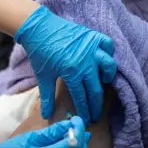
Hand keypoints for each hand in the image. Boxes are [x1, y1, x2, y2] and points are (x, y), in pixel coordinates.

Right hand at [0, 116, 90, 147]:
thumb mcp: (28, 138)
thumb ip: (50, 133)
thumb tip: (67, 124)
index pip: (74, 143)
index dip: (79, 129)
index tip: (76, 118)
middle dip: (82, 135)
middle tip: (75, 122)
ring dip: (78, 141)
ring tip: (70, 128)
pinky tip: (64, 138)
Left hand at [15, 6, 116, 123]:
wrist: (39, 27)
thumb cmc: (40, 52)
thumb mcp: (43, 76)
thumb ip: (47, 96)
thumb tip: (47, 115)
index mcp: (72, 73)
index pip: (82, 97)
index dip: (85, 110)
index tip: (88, 119)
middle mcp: (85, 62)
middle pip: (96, 88)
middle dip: (97, 104)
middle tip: (96, 113)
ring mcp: (91, 48)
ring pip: (108, 65)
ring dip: (108, 76)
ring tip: (103, 82)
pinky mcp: (92, 36)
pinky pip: (107, 44)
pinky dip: (108, 51)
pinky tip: (103, 58)